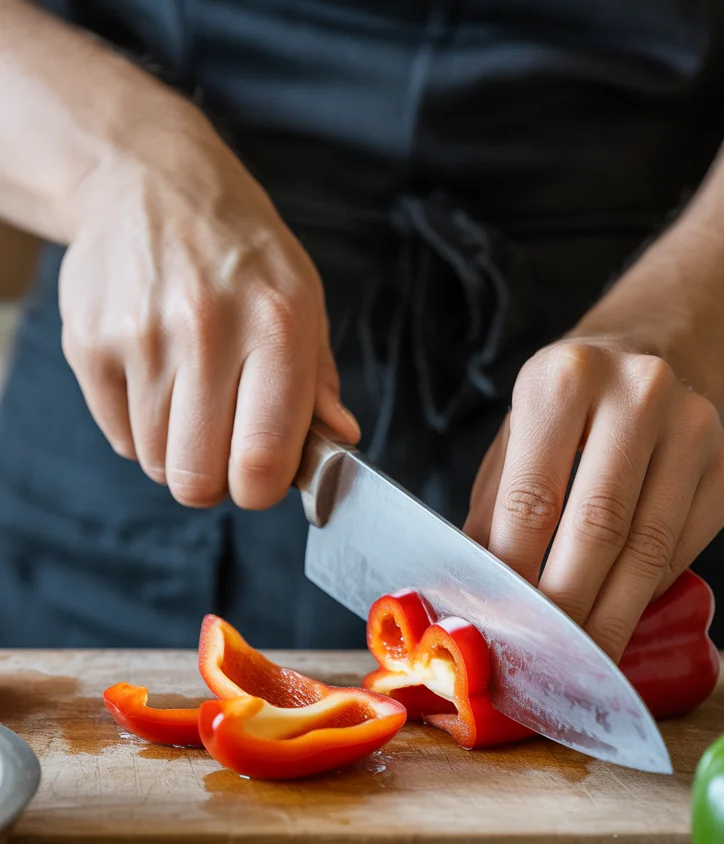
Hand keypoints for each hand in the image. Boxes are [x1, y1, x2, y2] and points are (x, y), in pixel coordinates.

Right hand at [59, 114, 358, 509]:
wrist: (150, 181)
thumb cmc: (241, 254)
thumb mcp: (303, 301)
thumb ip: (319, 383)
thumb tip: (340, 441)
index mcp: (277, 325)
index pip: (263, 460)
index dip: (261, 489)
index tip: (262, 477)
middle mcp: (207, 330)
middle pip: (199, 478)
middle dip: (215, 482)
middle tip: (225, 450)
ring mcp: (141, 337)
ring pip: (157, 463)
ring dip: (178, 452)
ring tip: (192, 402)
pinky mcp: (89, 343)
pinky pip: (120, 437)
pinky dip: (141, 429)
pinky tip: (158, 382)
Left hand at [464, 339, 723, 661]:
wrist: (642, 359)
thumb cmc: (561, 418)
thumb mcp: (511, 446)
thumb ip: (492, 519)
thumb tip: (474, 605)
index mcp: (563, 377)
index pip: (532, 500)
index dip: (515, 575)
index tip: (502, 628)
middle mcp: (638, 390)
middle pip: (597, 529)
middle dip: (566, 608)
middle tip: (542, 662)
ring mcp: (695, 425)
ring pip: (648, 550)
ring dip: (609, 617)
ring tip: (578, 659)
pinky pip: (682, 552)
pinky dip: (646, 595)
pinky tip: (618, 614)